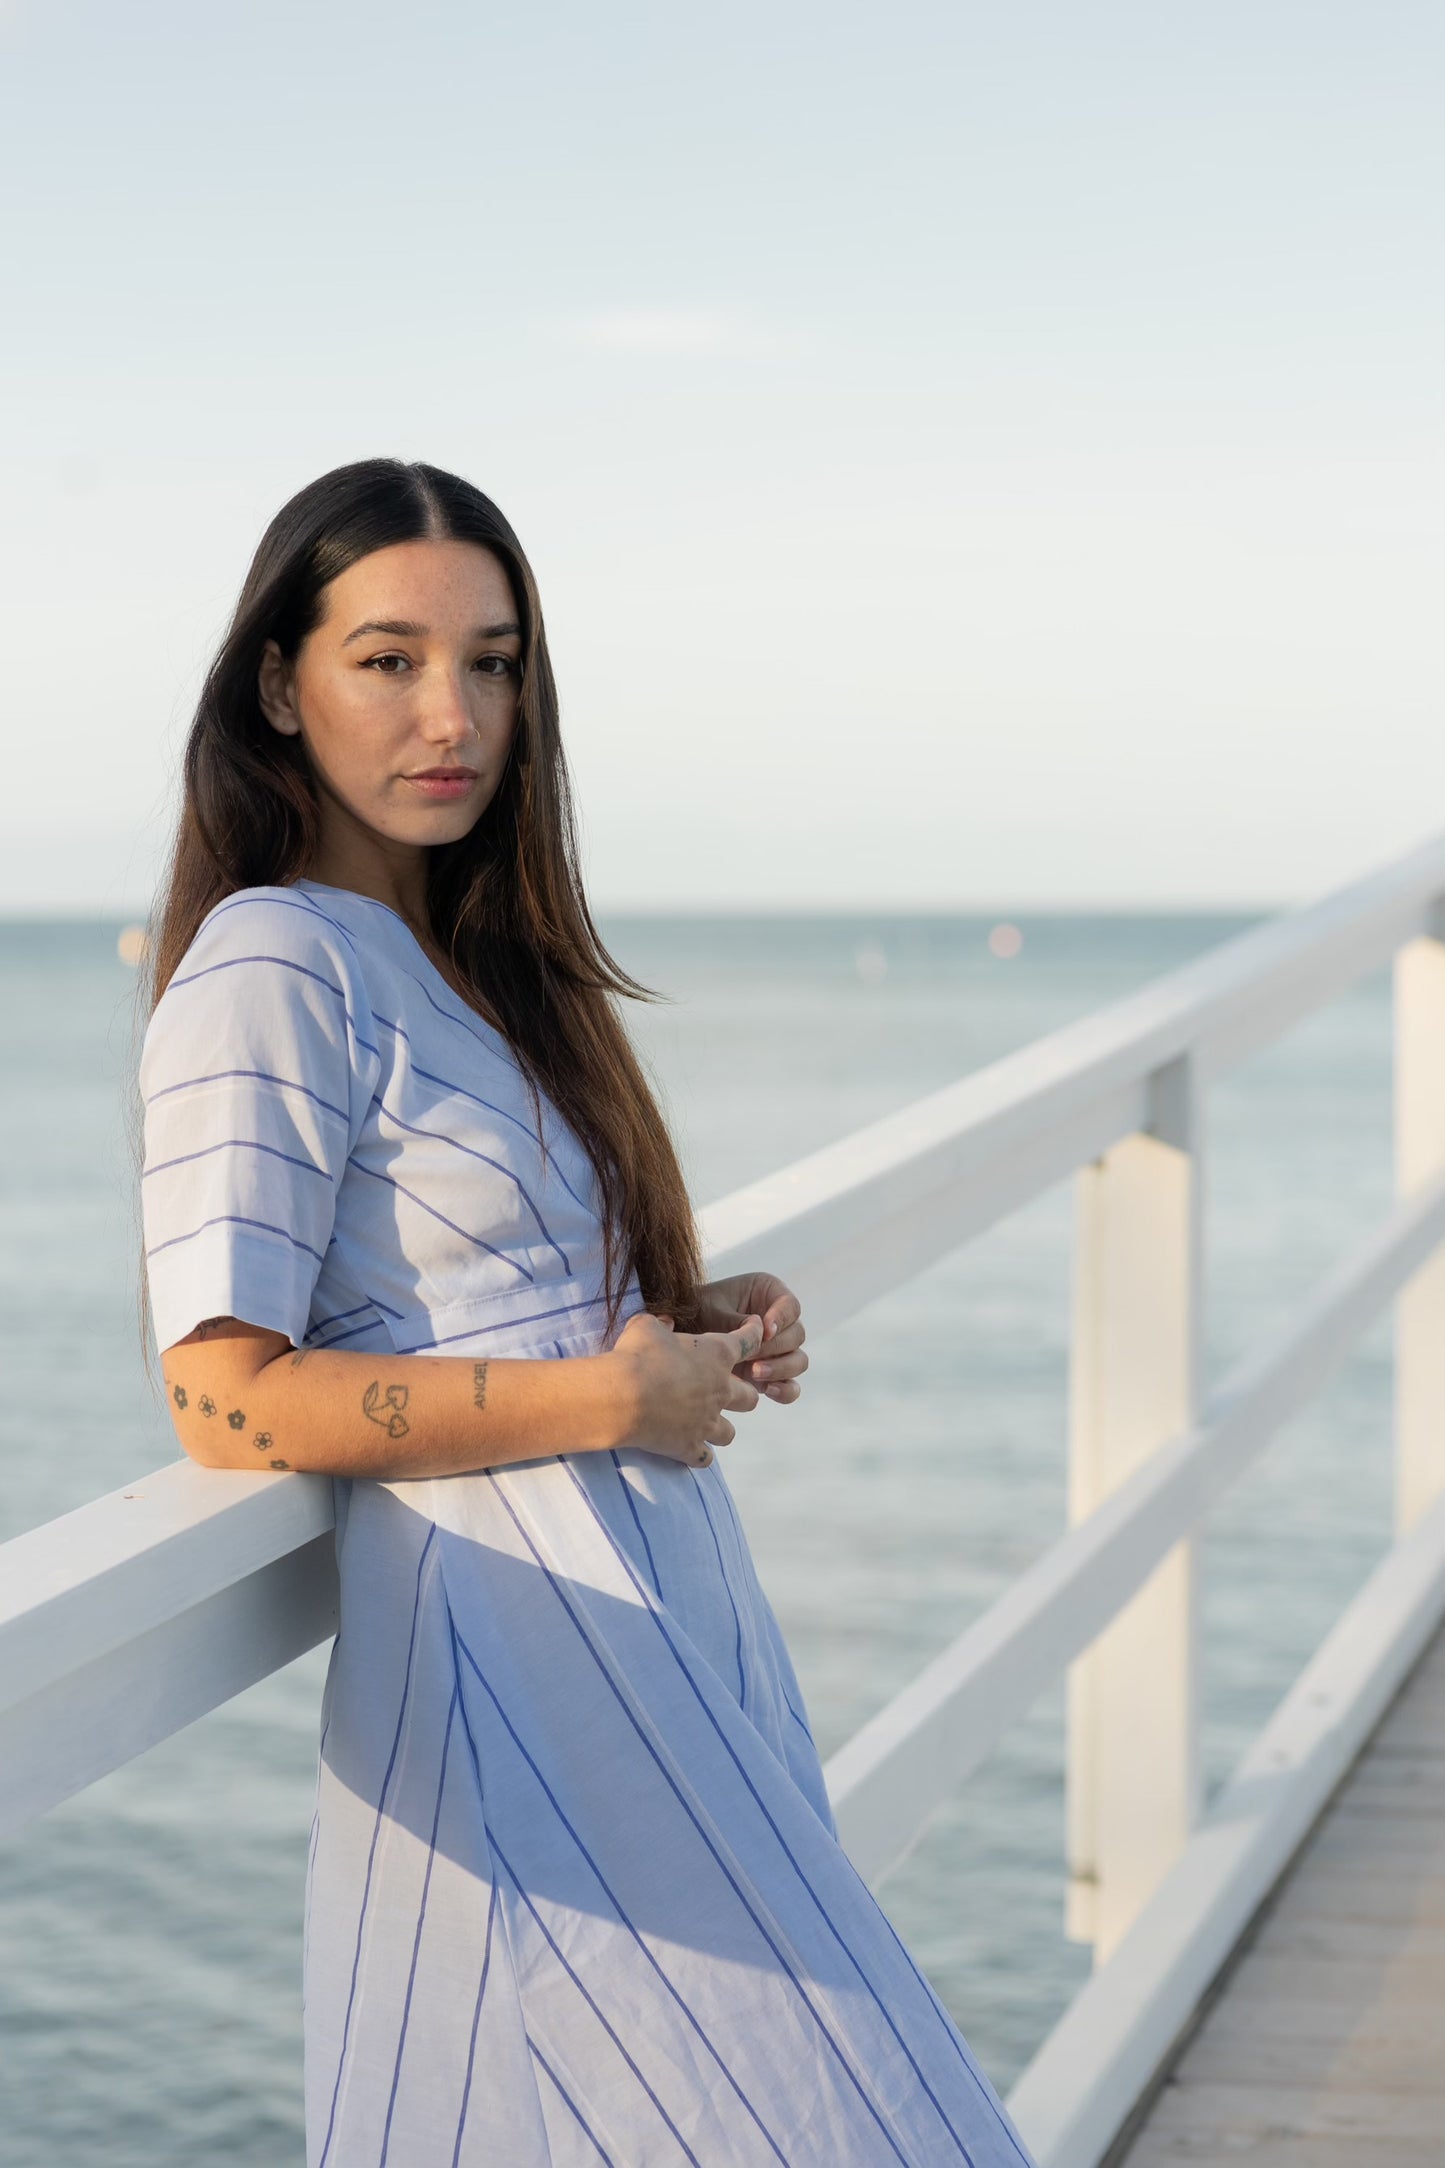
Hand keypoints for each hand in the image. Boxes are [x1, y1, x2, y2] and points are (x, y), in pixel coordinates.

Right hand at [608, 1310, 763, 1466]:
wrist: (624, 1397)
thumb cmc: (637, 1355)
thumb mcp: (646, 1327)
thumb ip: (660, 1324)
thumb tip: (664, 1322)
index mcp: (717, 1355)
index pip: (749, 1341)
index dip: (754, 1334)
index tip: (757, 1330)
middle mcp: (720, 1390)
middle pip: (750, 1398)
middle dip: (743, 1394)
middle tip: (726, 1392)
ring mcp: (707, 1422)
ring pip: (729, 1433)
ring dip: (720, 1428)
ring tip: (707, 1424)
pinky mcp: (690, 1446)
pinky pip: (705, 1458)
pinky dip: (698, 1454)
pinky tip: (688, 1448)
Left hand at [694, 1273, 808, 1405]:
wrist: (679, 1337)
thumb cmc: (695, 1313)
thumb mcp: (712, 1310)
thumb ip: (737, 1321)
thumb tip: (761, 1332)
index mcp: (768, 1293)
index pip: (790, 1306)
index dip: (782, 1318)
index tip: (765, 1331)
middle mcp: (778, 1321)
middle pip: (797, 1335)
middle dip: (775, 1347)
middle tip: (752, 1355)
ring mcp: (776, 1350)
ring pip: (798, 1361)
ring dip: (781, 1368)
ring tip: (754, 1373)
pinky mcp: (772, 1374)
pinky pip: (790, 1386)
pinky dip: (785, 1391)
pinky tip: (768, 1391)